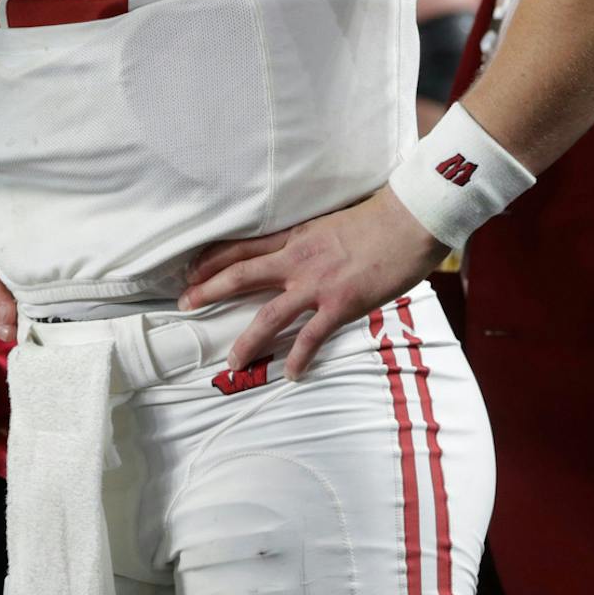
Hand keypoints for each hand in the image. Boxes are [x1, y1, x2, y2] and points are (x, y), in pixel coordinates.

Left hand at [178, 186, 448, 379]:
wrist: (409, 221)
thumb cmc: (376, 221)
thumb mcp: (328, 225)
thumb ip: (306, 242)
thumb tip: (294, 254)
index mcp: (294, 238)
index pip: (241, 248)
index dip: (212, 261)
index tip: (190, 271)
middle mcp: (296, 260)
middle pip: (241, 275)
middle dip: (208, 291)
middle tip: (184, 305)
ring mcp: (317, 283)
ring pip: (269, 315)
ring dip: (248, 340)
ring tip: (234, 361)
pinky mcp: (341, 302)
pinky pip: (313, 335)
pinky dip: (299, 356)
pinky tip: (289, 373)